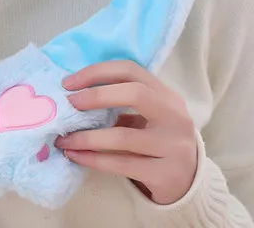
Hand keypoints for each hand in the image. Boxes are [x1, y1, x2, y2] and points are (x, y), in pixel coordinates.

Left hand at [54, 61, 197, 205]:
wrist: (189, 183)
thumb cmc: (160, 141)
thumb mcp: (150, 116)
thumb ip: (124, 103)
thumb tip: (77, 96)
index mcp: (167, 95)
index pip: (131, 70)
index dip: (98, 72)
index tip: (69, 82)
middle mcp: (174, 116)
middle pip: (135, 94)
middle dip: (96, 96)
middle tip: (69, 105)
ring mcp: (173, 146)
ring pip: (123, 136)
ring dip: (87, 137)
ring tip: (63, 140)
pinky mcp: (165, 174)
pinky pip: (121, 164)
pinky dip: (94, 159)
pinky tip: (76, 156)